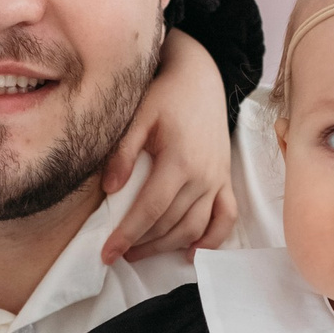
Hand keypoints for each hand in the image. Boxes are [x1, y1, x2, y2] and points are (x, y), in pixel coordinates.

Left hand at [99, 29, 236, 261]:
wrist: (200, 79)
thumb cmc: (164, 96)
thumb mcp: (137, 117)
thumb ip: (123, 152)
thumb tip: (110, 190)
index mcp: (180, 160)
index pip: (151, 209)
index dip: (128, 234)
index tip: (107, 253)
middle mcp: (203, 175)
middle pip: (171, 223)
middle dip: (142, 244)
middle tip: (118, 253)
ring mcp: (218, 179)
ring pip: (195, 227)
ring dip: (168, 245)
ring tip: (141, 252)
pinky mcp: (225, 180)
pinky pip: (226, 218)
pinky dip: (211, 240)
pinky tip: (191, 253)